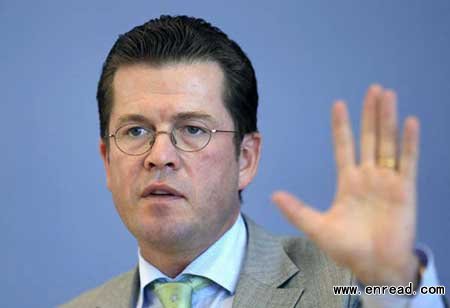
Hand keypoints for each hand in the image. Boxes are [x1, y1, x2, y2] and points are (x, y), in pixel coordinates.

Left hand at [273, 85, 419, 285]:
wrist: (374, 266)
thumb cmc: (348, 248)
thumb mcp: (318, 227)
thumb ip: (297, 210)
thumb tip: (274, 195)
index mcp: (348, 182)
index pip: (344, 146)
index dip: (341, 126)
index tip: (338, 104)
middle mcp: (368, 177)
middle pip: (369, 138)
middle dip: (370, 114)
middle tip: (372, 89)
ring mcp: (387, 181)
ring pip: (387, 143)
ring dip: (388, 119)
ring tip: (388, 95)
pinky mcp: (405, 190)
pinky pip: (408, 162)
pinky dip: (409, 142)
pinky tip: (410, 122)